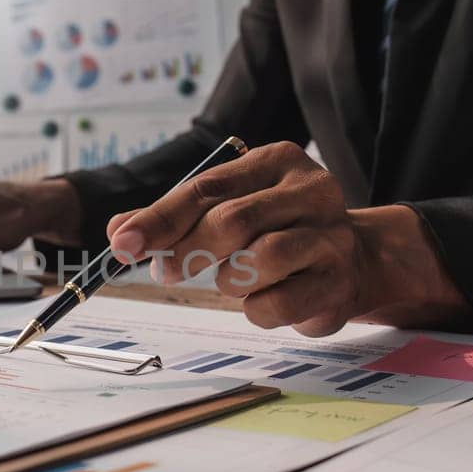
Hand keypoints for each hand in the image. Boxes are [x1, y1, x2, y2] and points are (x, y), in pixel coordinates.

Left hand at [106, 141, 465, 335]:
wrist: (352, 260)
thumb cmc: (275, 230)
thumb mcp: (227, 208)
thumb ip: (175, 218)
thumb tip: (120, 232)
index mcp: (276, 162)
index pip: (205, 187)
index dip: (159, 219)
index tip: (123, 244)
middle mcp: (310, 190)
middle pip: (231, 220)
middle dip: (188, 251)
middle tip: (168, 271)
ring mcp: (331, 236)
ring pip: (260, 260)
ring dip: (230, 279)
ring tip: (233, 279)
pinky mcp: (338, 282)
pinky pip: (277, 304)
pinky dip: (254, 309)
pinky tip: (261, 299)